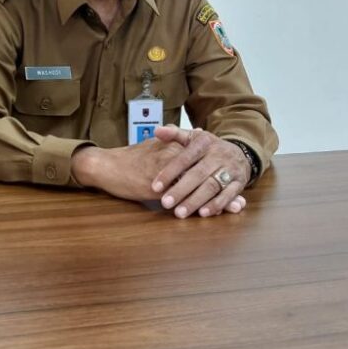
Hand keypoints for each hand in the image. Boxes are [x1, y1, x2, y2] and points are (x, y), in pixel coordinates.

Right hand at [72, 135, 247, 216]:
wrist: (108, 166)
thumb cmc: (132, 157)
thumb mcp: (156, 144)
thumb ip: (176, 139)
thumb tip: (193, 132)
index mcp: (174, 147)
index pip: (204, 161)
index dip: (220, 173)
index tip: (236, 183)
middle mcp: (172, 158)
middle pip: (204, 176)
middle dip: (222, 191)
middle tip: (239, 203)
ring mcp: (165, 173)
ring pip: (194, 189)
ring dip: (213, 202)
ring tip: (229, 212)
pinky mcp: (155, 186)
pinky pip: (178, 199)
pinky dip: (193, 207)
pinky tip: (204, 216)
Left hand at [150, 125, 250, 218]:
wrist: (240, 153)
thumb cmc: (209, 148)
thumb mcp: (194, 137)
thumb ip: (175, 134)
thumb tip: (157, 130)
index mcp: (204, 143)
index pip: (185, 158)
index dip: (169, 172)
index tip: (155, 186)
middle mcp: (218, 155)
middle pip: (198, 174)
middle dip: (181, 190)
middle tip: (165, 203)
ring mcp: (230, 169)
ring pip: (212, 186)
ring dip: (195, 201)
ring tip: (179, 212)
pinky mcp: (239, 183)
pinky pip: (228, 195)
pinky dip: (216, 205)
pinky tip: (202, 213)